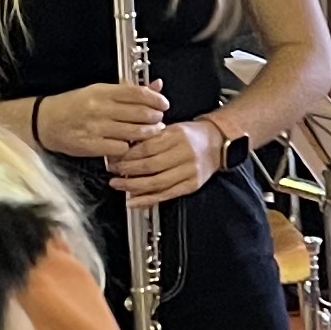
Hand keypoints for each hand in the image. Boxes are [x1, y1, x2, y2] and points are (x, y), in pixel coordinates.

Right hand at [36, 81, 167, 159]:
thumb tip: (156, 85)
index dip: (155, 99)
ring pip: (133, 132)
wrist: (46, 122)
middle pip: (139, 113)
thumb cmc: (74, 105)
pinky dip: (129, 147)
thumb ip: (128, 90)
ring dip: (147, 133)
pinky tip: (129, 144)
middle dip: (155, 117)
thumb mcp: (99, 91)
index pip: (136, 93)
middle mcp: (100, 109)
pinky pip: (120, 148)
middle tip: (159, 119)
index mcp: (102, 92)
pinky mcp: (92, 145)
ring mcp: (96, 128)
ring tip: (151, 132)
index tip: (163, 103)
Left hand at [108, 118, 223, 206]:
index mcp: (177, 136)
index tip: (115, 158)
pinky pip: (166, 194)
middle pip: (150, 165)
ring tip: (118, 185)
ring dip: (133, 186)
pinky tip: (134, 201)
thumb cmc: (192, 135)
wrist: (217, 144)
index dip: (128, 155)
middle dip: (127, 170)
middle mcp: (185, 154)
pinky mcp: (191, 185)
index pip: (147, 147)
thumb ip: (150, 138)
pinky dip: (147, 200)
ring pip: (157, 183)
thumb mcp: (171, 128)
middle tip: (113, 171)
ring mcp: (189, 171)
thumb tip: (124, 150)